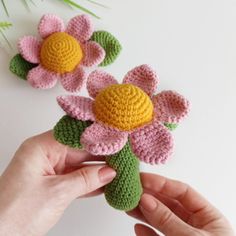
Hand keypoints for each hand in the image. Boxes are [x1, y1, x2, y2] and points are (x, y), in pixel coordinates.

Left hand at [0, 131, 115, 235]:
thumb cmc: (13, 214)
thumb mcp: (57, 192)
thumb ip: (86, 180)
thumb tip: (108, 171)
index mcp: (41, 147)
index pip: (76, 136)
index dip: (97, 138)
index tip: (115, 142)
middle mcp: (45, 155)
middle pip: (80, 150)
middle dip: (101, 157)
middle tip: (121, 159)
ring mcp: (50, 170)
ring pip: (79, 166)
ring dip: (98, 171)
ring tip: (118, 171)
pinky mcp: (53, 184)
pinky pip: (75, 179)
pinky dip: (89, 183)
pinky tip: (105, 184)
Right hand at [128, 173, 234, 235]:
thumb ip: (168, 221)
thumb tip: (146, 200)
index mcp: (208, 217)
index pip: (182, 192)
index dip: (161, 183)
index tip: (143, 179)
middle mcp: (195, 226)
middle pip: (168, 204)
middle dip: (150, 196)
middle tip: (132, 191)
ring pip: (160, 220)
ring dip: (144, 213)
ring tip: (129, 205)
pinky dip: (146, 234)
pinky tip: (137, 228)